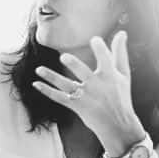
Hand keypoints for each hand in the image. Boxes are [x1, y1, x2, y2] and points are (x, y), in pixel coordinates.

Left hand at [33, 31, 145, 156]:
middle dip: (74, 65)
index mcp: (110, 76)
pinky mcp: (76, 106)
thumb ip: (120, 53)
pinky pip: (58, 97)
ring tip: (38, 69)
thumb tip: (121, 33)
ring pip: (65, 85)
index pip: (105, 58)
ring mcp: (85, 96)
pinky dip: (46, 91)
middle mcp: (96, 85)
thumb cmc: (120, 96)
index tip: (94, 39)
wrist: (117, 124)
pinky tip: (35, 84)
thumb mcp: (123, 75)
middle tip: (63, 57)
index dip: (100, 48)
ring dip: (51, 77)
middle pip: (83, 72)